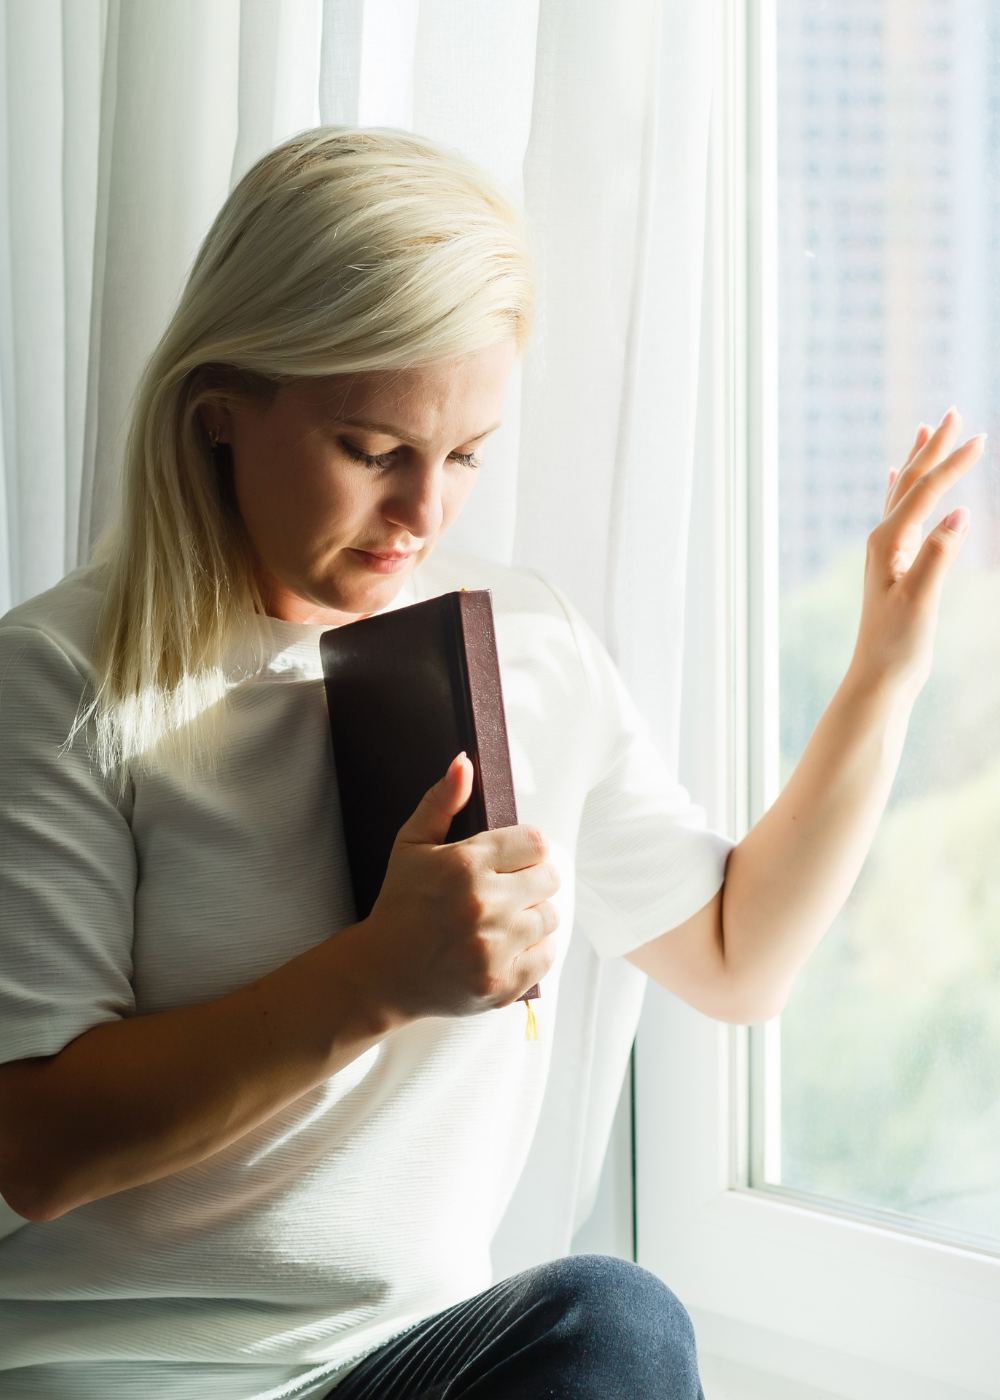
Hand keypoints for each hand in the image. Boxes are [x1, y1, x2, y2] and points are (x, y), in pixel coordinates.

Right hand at [359, 754, 559, 1024]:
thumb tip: (465, 762)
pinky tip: (506, 947)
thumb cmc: (399, 903)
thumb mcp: (411, 845)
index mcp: (464, 865)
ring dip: (532, 917)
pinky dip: (533, 951)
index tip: (510, 860)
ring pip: (550, 917)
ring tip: (502, 921)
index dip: (525, 850)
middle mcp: (483, 905)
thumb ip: (441, 801)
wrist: (381, 973)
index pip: (535, 842)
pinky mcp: (502, 984)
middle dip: (531, 881)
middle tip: (505, 891)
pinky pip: (547, 955)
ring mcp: (494, 948)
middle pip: (549, 878)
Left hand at [850, 408, 984, 695]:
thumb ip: (938, 556)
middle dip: (934, 448)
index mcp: (887, 543)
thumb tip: (960, 514)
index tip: (983, 438)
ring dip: (919, 461)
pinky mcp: (893, 565)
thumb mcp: (920, 600)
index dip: (953, 465)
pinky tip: (898, 477)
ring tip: (927, 430)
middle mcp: (882, 541)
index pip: (925, 493)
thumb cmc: (897, 644)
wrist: (880, 677)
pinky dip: (905, 490)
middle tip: (953, 413)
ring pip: (905, 494)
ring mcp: (886, 552)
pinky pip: (900, 514)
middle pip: (911, 483)